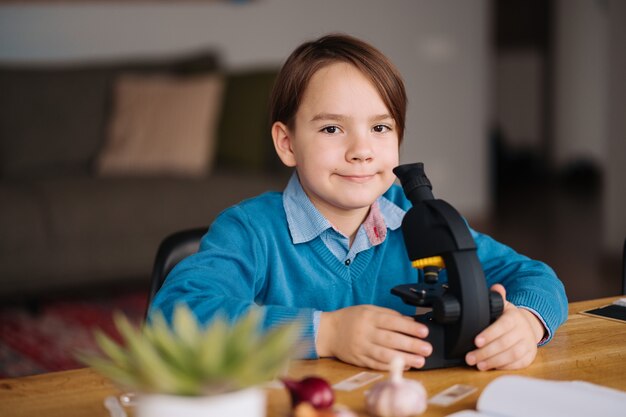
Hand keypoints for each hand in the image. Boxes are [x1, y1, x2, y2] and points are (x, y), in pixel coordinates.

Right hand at [316, 305, 431, 369]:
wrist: (328, 332)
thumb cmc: (350, 318)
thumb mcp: (368, 309)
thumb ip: (389, 314)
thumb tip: (410, 321)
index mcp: (369, 317)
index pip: (392, 322)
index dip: (409, 327)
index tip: (424, 332)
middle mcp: (365, 332)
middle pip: (391, 340)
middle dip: (411, 345)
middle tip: (427, 349)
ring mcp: (362, 348)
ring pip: (385, 355)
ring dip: (404, 359)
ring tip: (420, 361)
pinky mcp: (359, 360)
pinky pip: (377, 364)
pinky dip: (392, 366)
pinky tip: (405, 367)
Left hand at [465, 284, 544, 370]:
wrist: (527, 326)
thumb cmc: (509, 317)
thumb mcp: (503, 305)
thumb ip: (497, 298)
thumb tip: (496, 287)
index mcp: (514, 317)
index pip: (503, 325)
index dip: (489, 334)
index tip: (476, 341)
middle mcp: (523, 330)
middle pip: (505, 343)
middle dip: (485, 352)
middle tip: (470, 358)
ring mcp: (528, 344)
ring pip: (512, 355)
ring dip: (493, 362)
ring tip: (478, 365)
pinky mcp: (530, 356)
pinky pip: (518, 364)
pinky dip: (504, 367)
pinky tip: (491, 367)